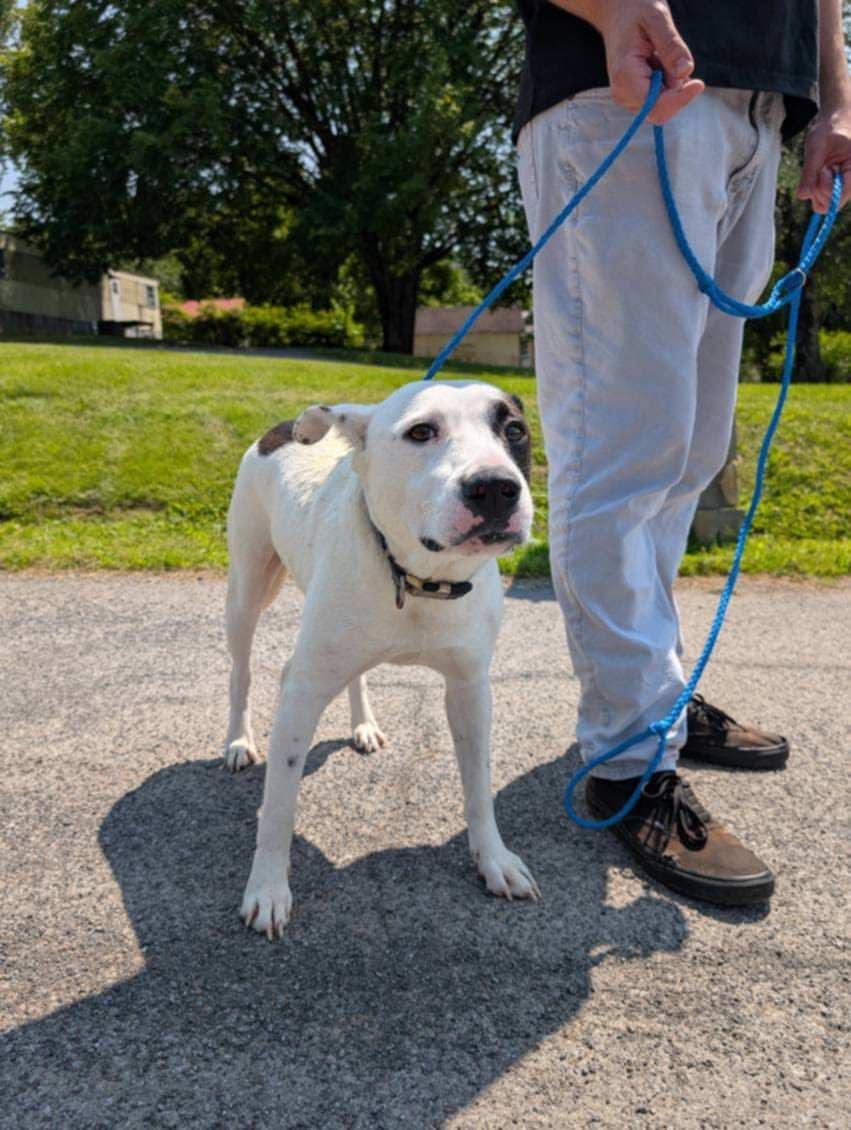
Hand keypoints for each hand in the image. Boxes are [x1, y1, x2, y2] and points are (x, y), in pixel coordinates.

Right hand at [584, 0, 703, 123]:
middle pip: (659, 111)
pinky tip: (658, 62)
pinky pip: (657, 101)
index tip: (699, 83)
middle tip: (674, 58)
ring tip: (660, 55)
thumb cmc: (635, 9)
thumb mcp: (657, 18)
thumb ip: (671, 46)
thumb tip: (686, 72)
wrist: (616, 11)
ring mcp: (625, 97)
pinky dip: (666, 84)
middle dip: (676, 91)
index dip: (680, 98)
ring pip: (660, 107)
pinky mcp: (632, 97)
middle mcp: (622, 93)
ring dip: (671, 85)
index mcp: (625, 76)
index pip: (656, 105)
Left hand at [798, 101, 850, 212]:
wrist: (835, 122)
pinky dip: (814, 187)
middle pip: (830, 203)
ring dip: (816, 187)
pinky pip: (821, 197)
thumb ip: (809, 172)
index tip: (822, 168)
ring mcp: (842, 187)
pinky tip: (819, 171)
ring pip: (823, 202)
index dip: (825, 188)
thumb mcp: (816, 147)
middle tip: (821, 166)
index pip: (839, 196)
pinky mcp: (834, 187)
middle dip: (819, 188)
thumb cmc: (829, 129)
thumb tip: (802, 196)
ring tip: (822, 166)